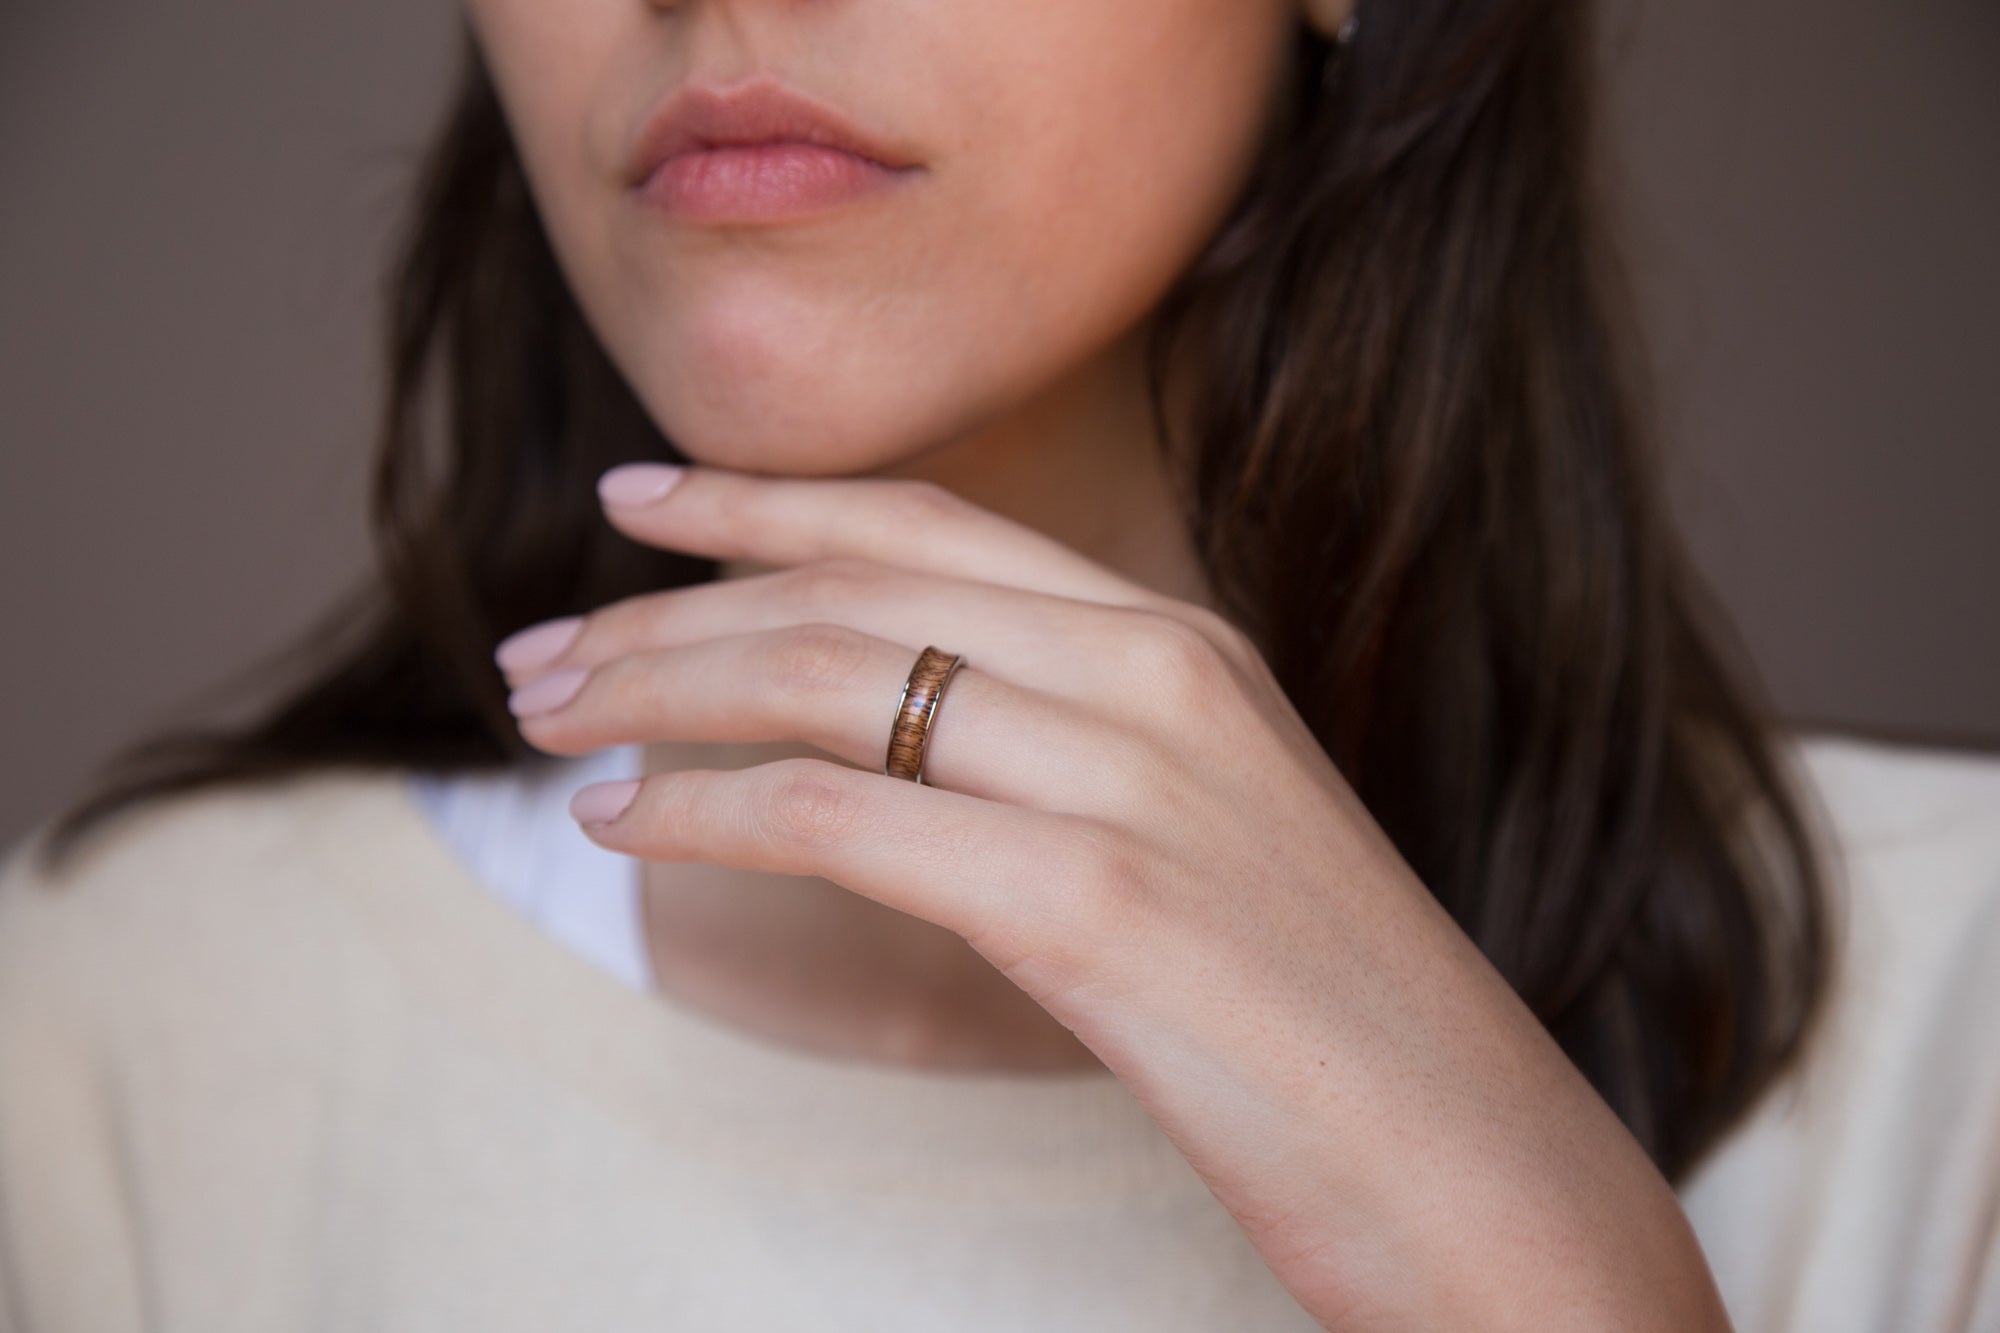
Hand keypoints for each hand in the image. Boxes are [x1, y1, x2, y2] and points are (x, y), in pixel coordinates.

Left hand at [498, 462, 1731, 1330]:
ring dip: (655, 689)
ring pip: (829, 678)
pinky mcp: (1096, 900)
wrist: (1477, 1161)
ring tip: (543, 716)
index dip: (766, 500)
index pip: (931, 527)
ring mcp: (1130, 778)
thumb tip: (904, 748)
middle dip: (666, 607)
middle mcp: (1156, 676)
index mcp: (1183, 647)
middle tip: (536, 648)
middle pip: (852, 591)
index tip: (639, 497)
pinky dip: (704, 811)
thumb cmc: (1328, 1017)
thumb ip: (1074, 759)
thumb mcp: (1206, 833)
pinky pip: (843, 817)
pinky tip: (621, 825)